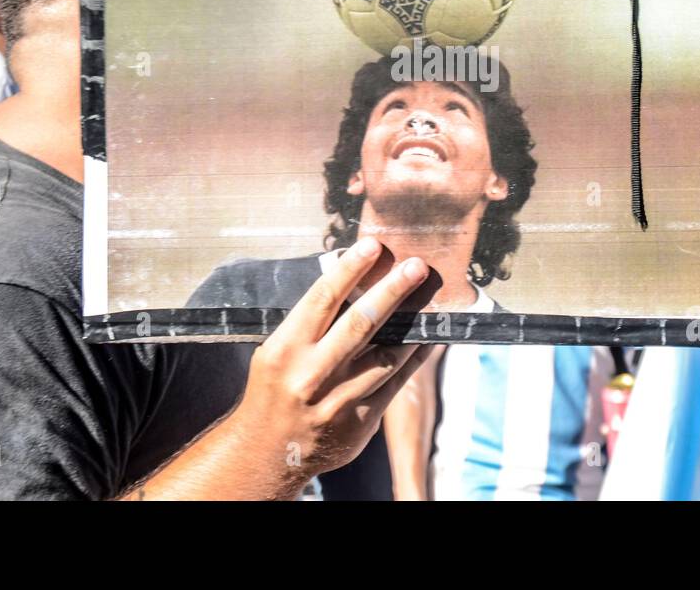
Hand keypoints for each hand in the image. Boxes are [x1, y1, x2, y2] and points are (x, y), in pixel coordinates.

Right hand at [229, 237, 432, 487]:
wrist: (268, 454)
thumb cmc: (274, 390)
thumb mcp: (277, 352)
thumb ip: (310, 324)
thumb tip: (350, 281)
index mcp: (287, 349)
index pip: (322, 299)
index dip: (350, 269)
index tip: (373, 246)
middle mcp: (312, 374)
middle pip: (361, 323)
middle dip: (393, 291)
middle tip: (417, 267)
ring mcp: (339, 400)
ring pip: (387, 355)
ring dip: (413, 325)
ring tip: (432, 297)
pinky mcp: (361, 422)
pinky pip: (396, 382)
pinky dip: (414, 357)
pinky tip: (427, 338)